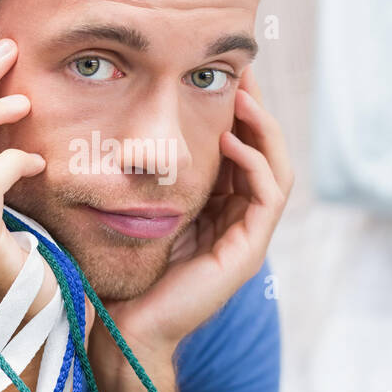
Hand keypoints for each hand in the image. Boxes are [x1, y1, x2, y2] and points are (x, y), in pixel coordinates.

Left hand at [91, 64, 292, 358]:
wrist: (120, 324)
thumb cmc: (117, 266)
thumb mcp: (131, 204)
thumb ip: (141, 171)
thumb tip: (122, 120)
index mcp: (215, 208)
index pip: (240, 148)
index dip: (237, 109)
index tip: (222, 70)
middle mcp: (236, 220)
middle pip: (263, 151)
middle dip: (255, 108)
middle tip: (242, 68)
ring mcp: (246, 237)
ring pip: (275, 168)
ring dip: (263, 129)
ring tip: (242, 96)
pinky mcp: (246, 252)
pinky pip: (267, 195)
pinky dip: (254, 163)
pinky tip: (231, 139)